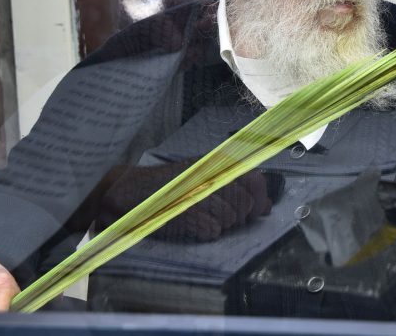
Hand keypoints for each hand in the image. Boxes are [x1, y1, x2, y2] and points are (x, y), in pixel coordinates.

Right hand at [99, 162, 274, 241]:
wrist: (129, 191)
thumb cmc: (169, 185)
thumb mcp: (203, 176)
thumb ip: (236, 188)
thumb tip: (266, 206)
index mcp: (215, 163)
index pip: (255, 180)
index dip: (258, 198)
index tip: (256, 208)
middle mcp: (209, 175)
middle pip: (244, 204)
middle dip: (237, 216)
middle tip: (218, 214)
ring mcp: (198, 195)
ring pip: (229, 219)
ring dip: (220, 224)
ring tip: (200, 217)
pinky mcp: (186, 215)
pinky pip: (212, 231)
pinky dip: (205, 232)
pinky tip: (192, 224)